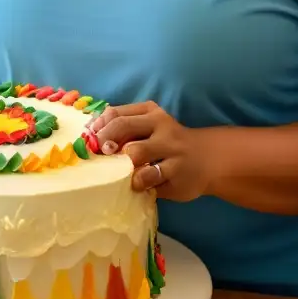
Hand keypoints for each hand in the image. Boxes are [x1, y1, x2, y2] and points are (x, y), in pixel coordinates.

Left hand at [87, 101, 214, 202]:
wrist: (207, 159)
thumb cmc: (166, 142)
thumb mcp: (148, 127)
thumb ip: (122, 127)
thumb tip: (89, 134)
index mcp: (151, 113)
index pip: (117, 113)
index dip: (98, 126)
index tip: (89, 140)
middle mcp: (163, 127)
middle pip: (124, 126)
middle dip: (105, 140)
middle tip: (100, 154)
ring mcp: (172, 151)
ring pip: (137, 154)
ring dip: (123, 165)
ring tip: (123, 173)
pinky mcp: (178, 174)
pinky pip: (150, 180)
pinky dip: (140, 184)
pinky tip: (140, 185)